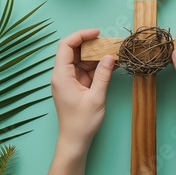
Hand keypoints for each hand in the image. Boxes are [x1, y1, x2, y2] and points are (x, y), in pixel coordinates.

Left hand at [51, 29, 114, 149]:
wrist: (75, 141)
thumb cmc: (81, 122)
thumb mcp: (96, 97)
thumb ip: (103, 75)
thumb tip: (110, 56)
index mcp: (61, 75)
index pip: (66, 45)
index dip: (81, 35)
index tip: (97, 33)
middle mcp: (62, 75)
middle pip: (74, 50)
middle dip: (92, 45)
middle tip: (109, 43)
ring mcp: (69, 80)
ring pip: (82, 60)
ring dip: (97, 56)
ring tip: (113, 53)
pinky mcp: (76, 86)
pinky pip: (86, 70)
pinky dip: (97, 67)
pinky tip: (111, 65)